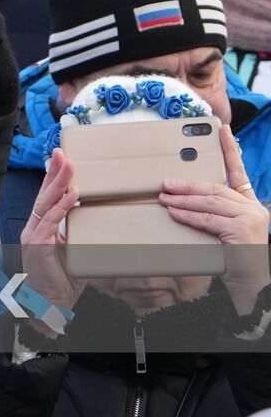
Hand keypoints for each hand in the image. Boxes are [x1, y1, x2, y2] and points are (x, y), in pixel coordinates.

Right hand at [21, 149, 83, 326]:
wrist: (48, 305)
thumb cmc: (61, 282)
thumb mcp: (74, 253)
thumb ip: (80, 236)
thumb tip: (101, 223)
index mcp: (42, 228)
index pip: (48, 197)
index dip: (54, 178)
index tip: (62, 160)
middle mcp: (35, 228)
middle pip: (44, 194)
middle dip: (54, 172)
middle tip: (62, 153)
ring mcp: (34, 235)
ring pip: (46, 203)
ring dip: (58, 183)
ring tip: (68, 166)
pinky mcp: (37, 245)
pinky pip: (50, 222)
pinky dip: (61, 207)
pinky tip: (71, 195)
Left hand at [159, 125, 270, 313]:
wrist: (251, 286)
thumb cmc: (233, 259)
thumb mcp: (224, 231)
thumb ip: (213, 213)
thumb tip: (181, 199)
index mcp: (250, 205)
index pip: (238, 172)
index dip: (230, 150)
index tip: (222, 129)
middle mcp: (253, 208)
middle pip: (215, 188)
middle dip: (187, 184)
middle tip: (164, 182)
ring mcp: (250, 218)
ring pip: (209, 202)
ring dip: (182, 198)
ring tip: (162, 196)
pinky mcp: (242, 230)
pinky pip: (207, 219)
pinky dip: (187, 214)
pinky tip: (173, 211)